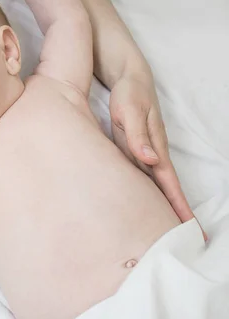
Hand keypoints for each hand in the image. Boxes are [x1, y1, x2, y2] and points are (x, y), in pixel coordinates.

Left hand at [109, 75, 198, 224]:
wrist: (128, 77)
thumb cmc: (129, 94)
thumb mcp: (130, 111)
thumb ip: (138, 136)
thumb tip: (149, 161)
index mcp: (154, 148)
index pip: (168, 184)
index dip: (178, 206)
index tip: (189, 228)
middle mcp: (152, 154)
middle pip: (165, 190)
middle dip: (176, 214)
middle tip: (188, 242)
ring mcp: (144, 151)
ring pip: (154, 185)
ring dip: (163, 205)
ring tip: (169, 230)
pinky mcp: (134, 148)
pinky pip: (141, 175)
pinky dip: (148, 191)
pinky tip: (147, 203)